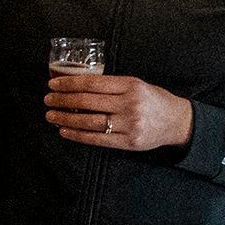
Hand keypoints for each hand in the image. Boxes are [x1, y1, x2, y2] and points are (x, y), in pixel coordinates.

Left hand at [45, 72, 193, 151]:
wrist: (176, 121)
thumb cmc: (152, 100)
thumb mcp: (136, 84)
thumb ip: (111, 86)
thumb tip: (77, 87)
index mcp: (130, 85)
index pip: (93, 83)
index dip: (69, 83)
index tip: (53, 84)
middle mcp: (129, 104)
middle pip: (88, 101)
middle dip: (63, 100)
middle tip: (48, 99)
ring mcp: (129, 124)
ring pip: (90, 121)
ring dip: (66, 118)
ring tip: (52, 116)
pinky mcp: (129, 142)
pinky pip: (98, 139)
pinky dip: (78, 135)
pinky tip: (65, 131)